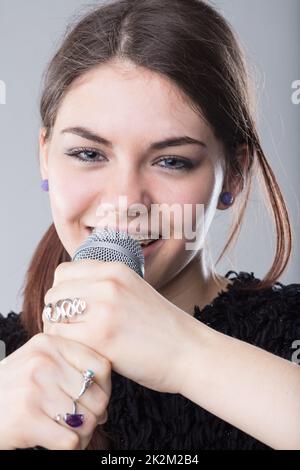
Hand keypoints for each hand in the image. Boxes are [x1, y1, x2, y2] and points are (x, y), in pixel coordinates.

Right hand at [0, 333, 110, 449]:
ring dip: (82, 435)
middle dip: (94, 416)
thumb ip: (70, 374)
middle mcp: (43, 361)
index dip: (105, 389)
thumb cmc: (8, 390)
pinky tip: (56, 443)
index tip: (95, 401)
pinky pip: (71, 440)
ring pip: (87, 421)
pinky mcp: (26, 418)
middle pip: (97, 396)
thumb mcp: (36, 366)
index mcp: (49, 343)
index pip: (102, 365)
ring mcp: (34, 388)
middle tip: (80, 423)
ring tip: (67, 434)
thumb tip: (104, 406)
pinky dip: (71, 448)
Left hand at [43, 260, 191, 393]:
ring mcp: (103, 309)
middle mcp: (107, 283)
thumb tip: (69, 295)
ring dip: (59, 331)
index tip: (70, 309)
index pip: (64, 272)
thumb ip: (103, 286)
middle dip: (56, 313)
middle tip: (71, 330)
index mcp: (115, 269)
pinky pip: (60, 338)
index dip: (62, 292)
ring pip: (53, 315)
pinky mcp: (99, 337)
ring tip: (77, 343)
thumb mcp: (134, 290)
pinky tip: (84, 354)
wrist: (189, 351)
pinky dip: (66, 348)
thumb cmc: (162, 327)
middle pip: (54, 293)